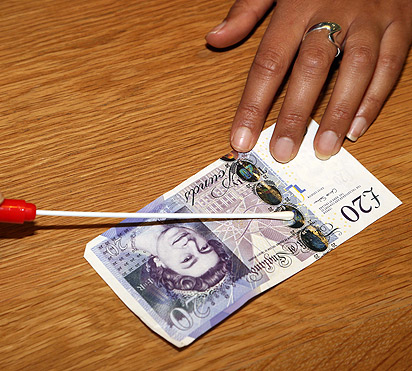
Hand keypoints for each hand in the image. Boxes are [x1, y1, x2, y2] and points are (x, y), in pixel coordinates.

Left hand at [206, 0, 411, 161]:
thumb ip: (247, 11)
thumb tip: (215, 38)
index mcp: (297, 5)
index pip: (269, 62)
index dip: (253, 103)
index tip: (241, 138)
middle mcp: (334, 11)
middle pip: (311, 69)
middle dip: (295, 114)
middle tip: (283, 151)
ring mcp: (370, 19)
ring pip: (357, 69)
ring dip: (339, 112)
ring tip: (325, 148)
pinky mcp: (401, 23)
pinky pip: (392, 64)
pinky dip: (375, 98)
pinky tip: (357, 127)